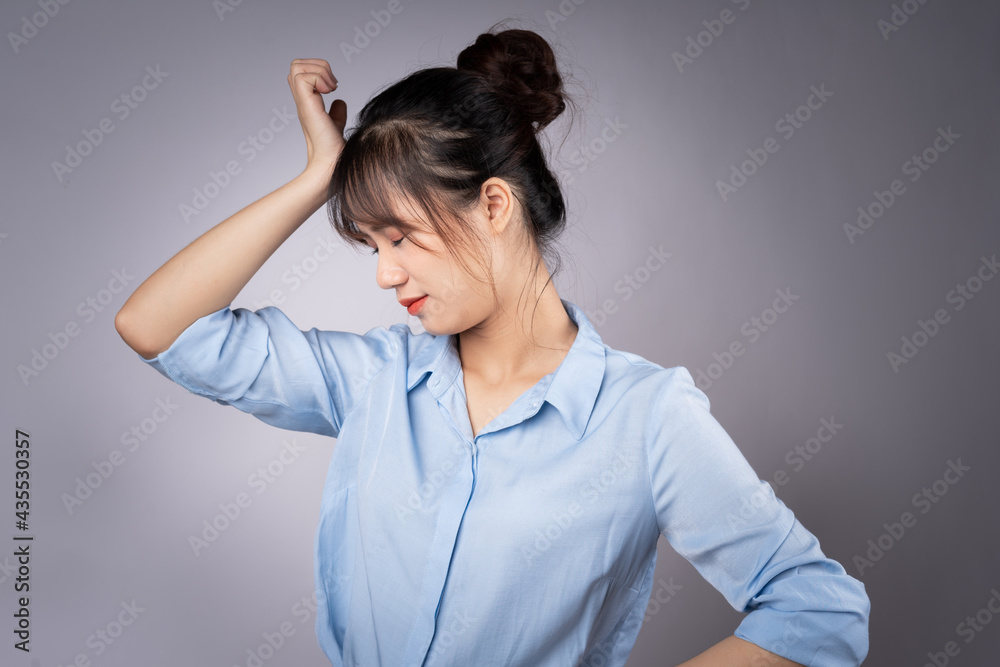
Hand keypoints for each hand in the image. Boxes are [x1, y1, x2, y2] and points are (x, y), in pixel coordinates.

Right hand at [287, 58, 345, 175]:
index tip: (333, 87)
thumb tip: (339, 102)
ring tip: (331, 88)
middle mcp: (302, 100)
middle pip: (296, 64)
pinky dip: (319, 78)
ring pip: (297, 66)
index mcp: (307, 102)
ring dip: (319, 70)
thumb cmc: (333, 149)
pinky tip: (330, 92)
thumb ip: (336, 112)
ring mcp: (302, 102)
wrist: (331, 162)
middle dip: (318, 65)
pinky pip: (304, 76)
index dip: (318, 70)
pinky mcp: (306, 105)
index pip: (301, 72)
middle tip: (332, 85)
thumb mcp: (335, 124)